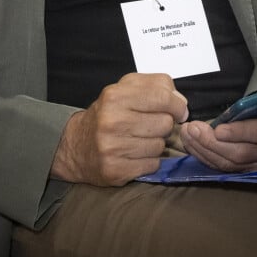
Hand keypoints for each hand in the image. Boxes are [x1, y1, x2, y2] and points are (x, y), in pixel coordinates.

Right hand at [51, 73, 187, 185]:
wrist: (76, 146)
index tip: (179, 110)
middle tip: (152, 125)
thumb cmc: (107, 114)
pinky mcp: (115, 170)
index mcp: (115, 96)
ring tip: (140, 140)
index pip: (161, 97)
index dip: (177, 105)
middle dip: (164, 124)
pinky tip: (136, 154)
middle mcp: (112, 120)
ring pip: (160, 145)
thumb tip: (180, 101)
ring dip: (156, 143)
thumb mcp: (125, 89)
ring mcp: (112, 148)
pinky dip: (150, 160)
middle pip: (165, 123)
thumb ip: (155, 86)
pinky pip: (152, 165)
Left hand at [179, 77, 256, 172]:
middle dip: (213, 142)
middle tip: (193, 128)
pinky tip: (191, 144)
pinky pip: (223, 167)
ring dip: (205, 149)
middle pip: (241, 153)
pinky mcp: (247, 169)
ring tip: (187, 134)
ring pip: (229, 163)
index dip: (239, 132)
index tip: (218, 129)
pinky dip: (205, 156)